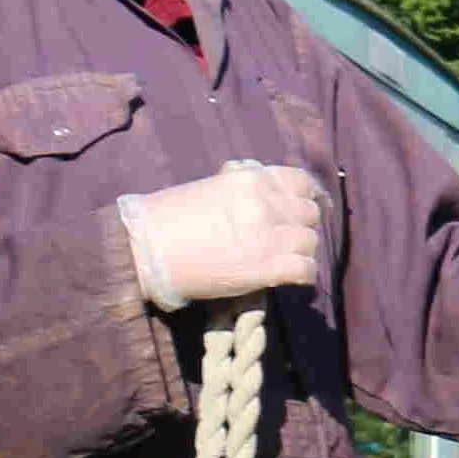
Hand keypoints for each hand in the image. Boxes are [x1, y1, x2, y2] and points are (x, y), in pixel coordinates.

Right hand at [119, 161, 327, 307]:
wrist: (148, 249)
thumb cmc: (171, 217)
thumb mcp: (213, 187)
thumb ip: (247, 188)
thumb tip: (269, 194)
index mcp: (253, 179)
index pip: (301, 181)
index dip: (309, 196)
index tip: (307, 207)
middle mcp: (267, 203)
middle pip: (310, 213)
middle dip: (302, 225)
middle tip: (289, 238)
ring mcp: (270, 236)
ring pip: (311, 241)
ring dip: (302, 251)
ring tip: (285, 258)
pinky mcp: (268, 268)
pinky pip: (306, 269)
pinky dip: (304, 275)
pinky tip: (292, 278)